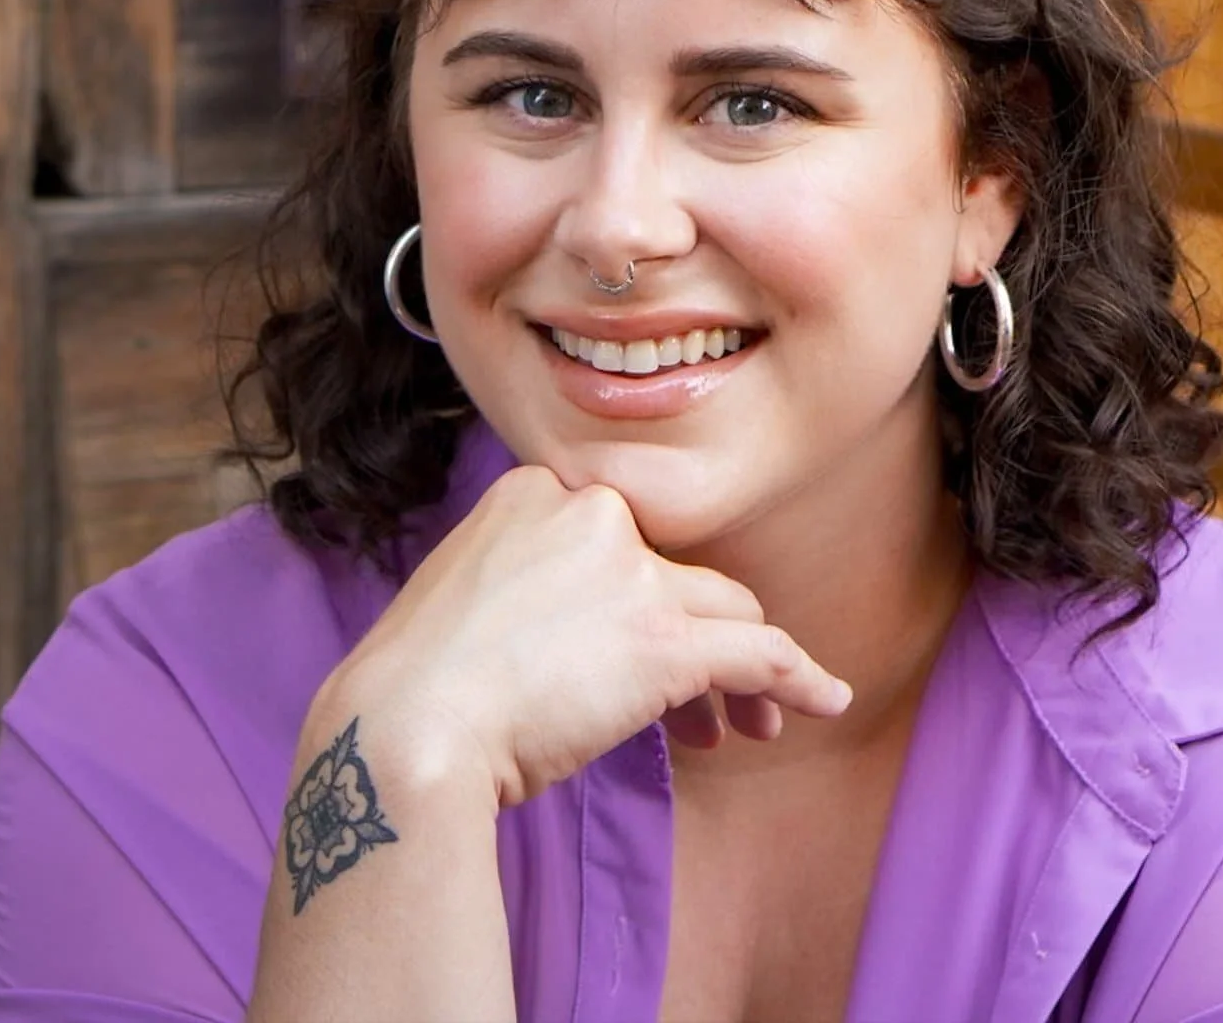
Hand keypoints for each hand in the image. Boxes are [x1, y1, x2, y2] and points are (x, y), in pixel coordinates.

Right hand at [303, 465, 852, 809]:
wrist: (399, 733)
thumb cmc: (413, 691)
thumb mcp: (465, 597)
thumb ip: (530, 585)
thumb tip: (586, 636)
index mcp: (535, 491)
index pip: (620, 541)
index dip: (632, 604)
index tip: (623, 658)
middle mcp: (592, 513)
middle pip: (678, 573)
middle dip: (689, 640)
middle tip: (695, 710)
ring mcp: (633, 573)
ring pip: (724, 612)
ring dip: (736, 674)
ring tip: (744, 729)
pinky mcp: (667, 639)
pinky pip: (760, 653)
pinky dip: (798, 679)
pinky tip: (823, 701)